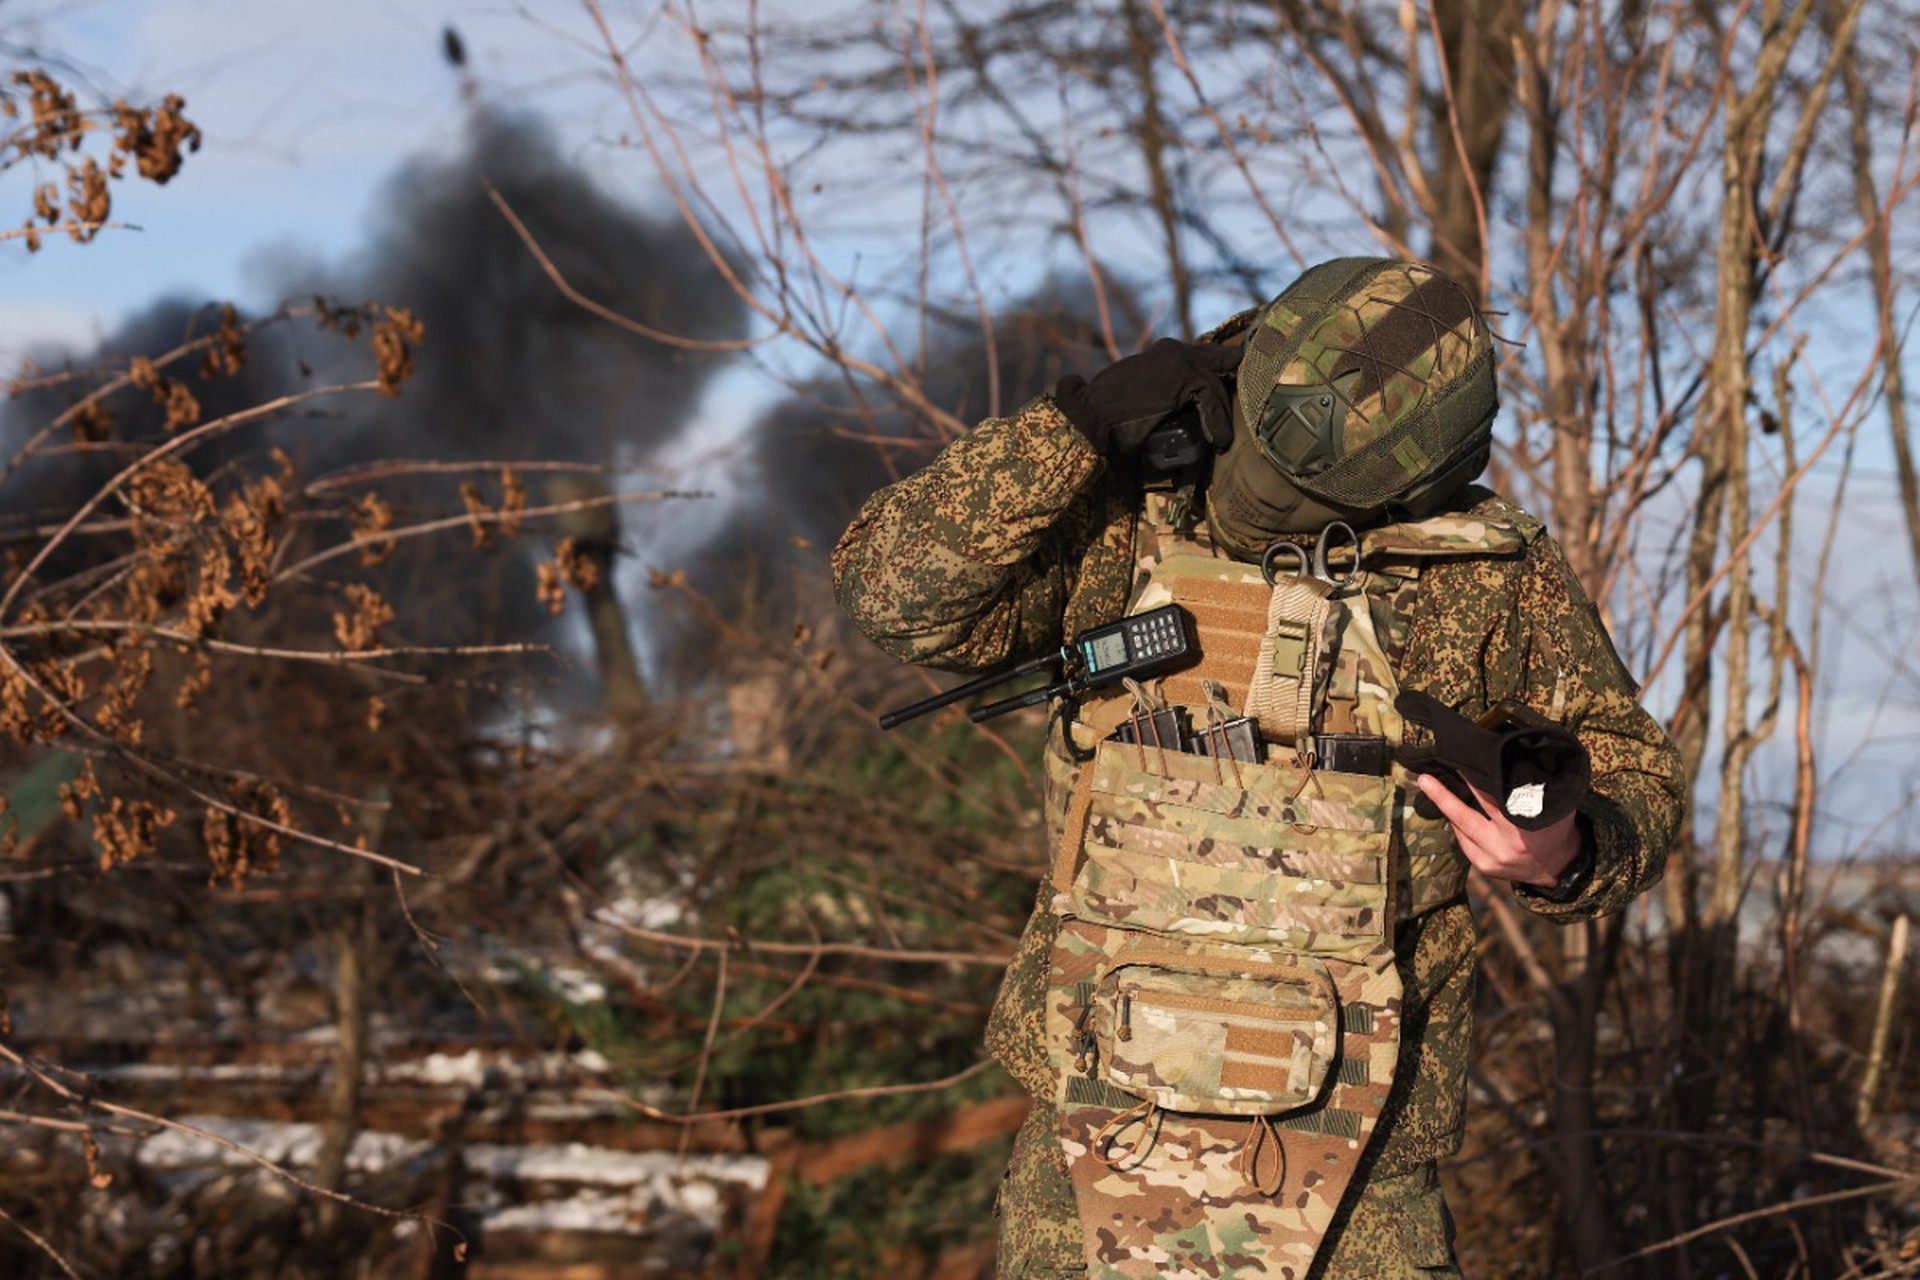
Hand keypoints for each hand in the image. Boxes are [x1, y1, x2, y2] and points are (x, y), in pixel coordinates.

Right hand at [1052, 338, 1239, 456]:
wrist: (1089, 413)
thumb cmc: (1105, 412)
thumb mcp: (1139, 396)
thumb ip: (1160, 394)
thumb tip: (1176, 411)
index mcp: (1163, 353)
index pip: (1202, 357)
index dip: (1218, 370)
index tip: (1229, 386)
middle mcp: (1173, 350)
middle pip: (1218, 360)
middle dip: (1233, 377)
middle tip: (1249, 395)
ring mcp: (1180, 360)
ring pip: (1215, 383)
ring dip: (1222, 413)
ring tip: (1223, 438)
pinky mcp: (1184, 376)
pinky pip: (1211, 398)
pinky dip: (1217, 420)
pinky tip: (1218, 438)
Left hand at [1414, 772, 1582, 887]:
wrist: (1559, 865)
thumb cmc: (1555, 828)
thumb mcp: (1553, 806)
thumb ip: (1535, 788)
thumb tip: (1513, 759)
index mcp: (1523, 830)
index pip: (1491, 800)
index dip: (1474, 781)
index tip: (1459, 763)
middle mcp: (1504, 847)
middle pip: (1466, 818)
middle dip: (1443, 797)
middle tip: (1424, 779)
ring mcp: (1492, 860)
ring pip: (1461, 830)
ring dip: (1447, 808)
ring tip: (1431, 786)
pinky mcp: (1484, 867)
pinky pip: (1464, 842)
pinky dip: (1458, 825)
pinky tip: (1450, 810)